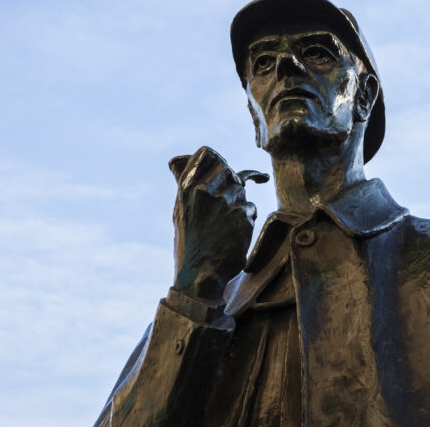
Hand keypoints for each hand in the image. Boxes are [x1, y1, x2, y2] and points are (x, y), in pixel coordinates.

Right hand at [169, 146, 266, 300]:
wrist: (199, 275)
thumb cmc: (189, 243)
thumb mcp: (179, 210)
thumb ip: (184, 182)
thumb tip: (179, 158)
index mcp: (186, 187)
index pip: (208, 153)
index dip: (217, 161)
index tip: (222, 171)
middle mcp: (205, 190)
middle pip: (230, 171)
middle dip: (231, 185)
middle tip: (225, 205)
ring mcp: (226, 202)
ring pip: (243, 191)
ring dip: (239, 205)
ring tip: (224, 226)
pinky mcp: (243, 216)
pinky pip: (251, 208)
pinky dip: (246, 220)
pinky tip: (233, 234)